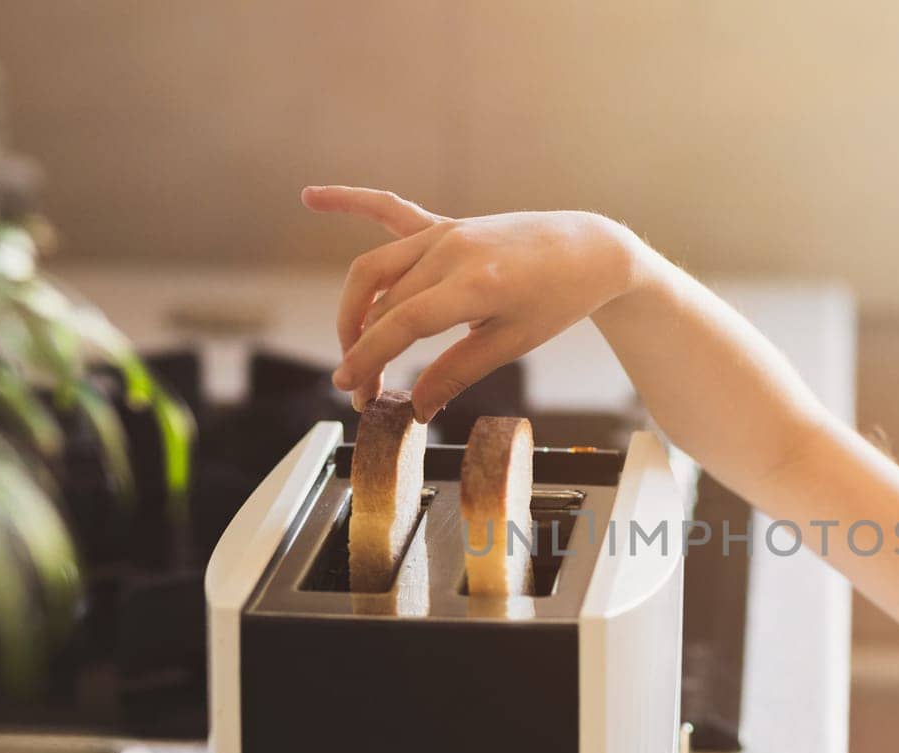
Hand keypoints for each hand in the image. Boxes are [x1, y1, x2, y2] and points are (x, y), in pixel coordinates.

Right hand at [300, 185, 638, 418]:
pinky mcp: (445, 224)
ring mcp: (445, 233)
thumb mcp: (513, 344)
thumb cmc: (558, 299)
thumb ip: (458, 372)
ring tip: (352, 348)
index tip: (351, 389)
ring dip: (354, 309)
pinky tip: (311, 197)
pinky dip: (349, 201)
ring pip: (376, 268)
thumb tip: (417, 409)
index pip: (402, 323)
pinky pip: (388, 211)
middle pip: (383, 302)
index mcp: (475, 284)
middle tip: (363, 391)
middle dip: (363, 349)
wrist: (587, 250)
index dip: (369, 357)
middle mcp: (452, 251)